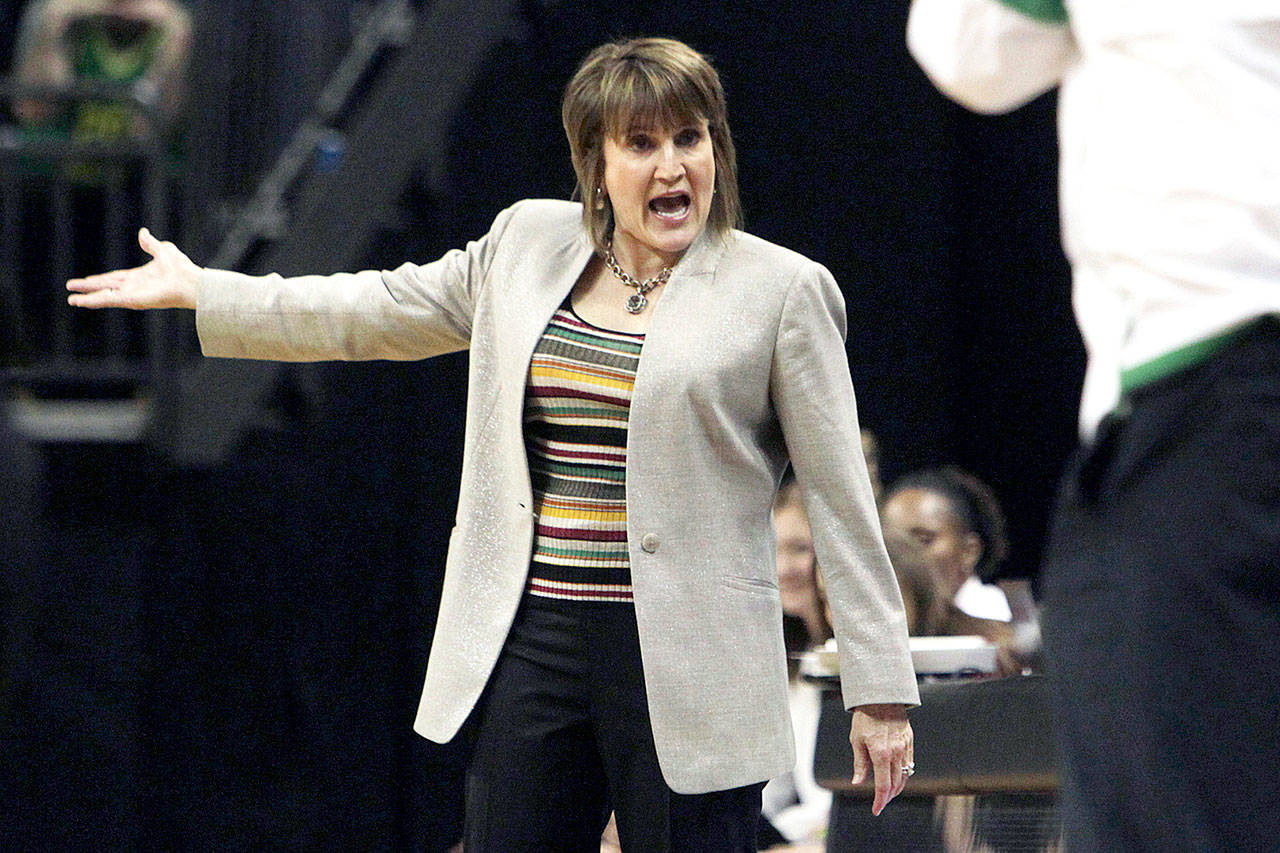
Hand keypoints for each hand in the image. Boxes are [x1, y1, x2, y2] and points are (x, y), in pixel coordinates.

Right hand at [67, 228, 199, 309]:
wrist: (191, 281)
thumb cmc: (182, 268)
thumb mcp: (163, 250)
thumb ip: (150, 244)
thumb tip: (143, 233)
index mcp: (139, 277)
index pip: (113, 279)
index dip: (98, 280)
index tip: (84, 280)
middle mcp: (134, 287)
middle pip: (105, 288)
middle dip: (88, 288)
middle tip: (71, 290)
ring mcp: (133, 294)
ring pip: (105, 297)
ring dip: (88, 298)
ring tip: (72, 300)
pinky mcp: (134, 300)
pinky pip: (111, 300)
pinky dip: (96, 300)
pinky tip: (82, 301)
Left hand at [849, 703, 913, 815]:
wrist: (881, 697)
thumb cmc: (865, 718)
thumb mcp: (857, 740)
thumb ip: (860, 764)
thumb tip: (857, 782)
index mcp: (881, 754)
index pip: (882, 785)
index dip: (879, 800)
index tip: (876, 809)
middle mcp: (896, 753)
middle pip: (895, 784)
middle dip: (887, 797)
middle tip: (880, 803)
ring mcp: (905, 747)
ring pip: (905, 776)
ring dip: (897, 788)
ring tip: (888, 794)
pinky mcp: (910, 741)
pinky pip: (909, 764)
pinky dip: (904, 775)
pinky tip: (898, 777)